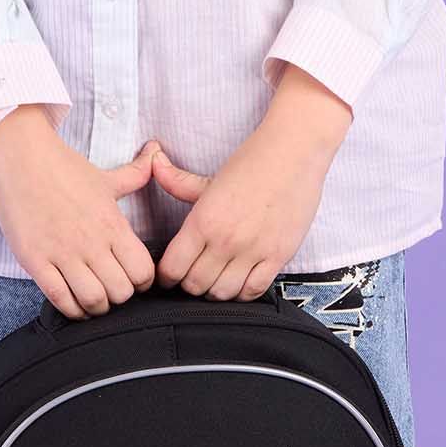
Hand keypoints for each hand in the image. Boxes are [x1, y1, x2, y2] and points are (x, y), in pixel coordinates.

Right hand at [0, 108, 162, 319]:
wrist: (19, 157)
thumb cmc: (62, 167)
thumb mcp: (105, 176)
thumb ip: (136, 174)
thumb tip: (157, 152)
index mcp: (113, 224)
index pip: (143, 272)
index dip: (142, 281)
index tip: (132, 278)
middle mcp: (91, 242)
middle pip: (121, 292)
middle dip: (120, 297)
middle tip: (111, 289)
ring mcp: (62, 253)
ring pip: (93, 300)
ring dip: (96, 306)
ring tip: (93, 298)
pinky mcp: (35, 260)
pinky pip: (60, 299)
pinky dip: (71, 309)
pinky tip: (73, 302)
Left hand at [143, 117, 335, 299]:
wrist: (294, 153)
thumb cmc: (252, 163)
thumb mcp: (208, 177)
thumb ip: (175, 179)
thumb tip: (151, 162)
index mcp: (203, 220)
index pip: (172, 268)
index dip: (165, 276)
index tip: (168, 275)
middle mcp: (226, 240)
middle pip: (194, 285)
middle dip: (188, 285)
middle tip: (191, 277)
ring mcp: (253, 251)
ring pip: (222, 293)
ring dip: (214, 291)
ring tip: (215, 280)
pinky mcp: (278, 256)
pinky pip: (253, 291)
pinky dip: (242, 292)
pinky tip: (239, 281)